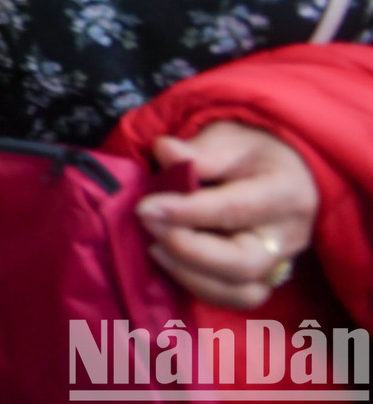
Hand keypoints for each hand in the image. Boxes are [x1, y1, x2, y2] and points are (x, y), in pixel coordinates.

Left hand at [136, 121, 318, 308]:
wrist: (284, 169)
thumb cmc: (253, 151)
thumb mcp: (229, 137)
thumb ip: (199, 151)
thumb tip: (165, 151)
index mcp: (286, 191)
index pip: (235, 209)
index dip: (186, 211)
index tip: (145, 207)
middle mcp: (290, 235)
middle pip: (242, 262)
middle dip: (187, 249)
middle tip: (148, 224)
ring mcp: (282, 262)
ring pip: (242, 291)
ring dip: (190, 273)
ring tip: (155, 246)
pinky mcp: (266, 278)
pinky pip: (236, 297)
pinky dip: (199, 285)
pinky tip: (169, 260)